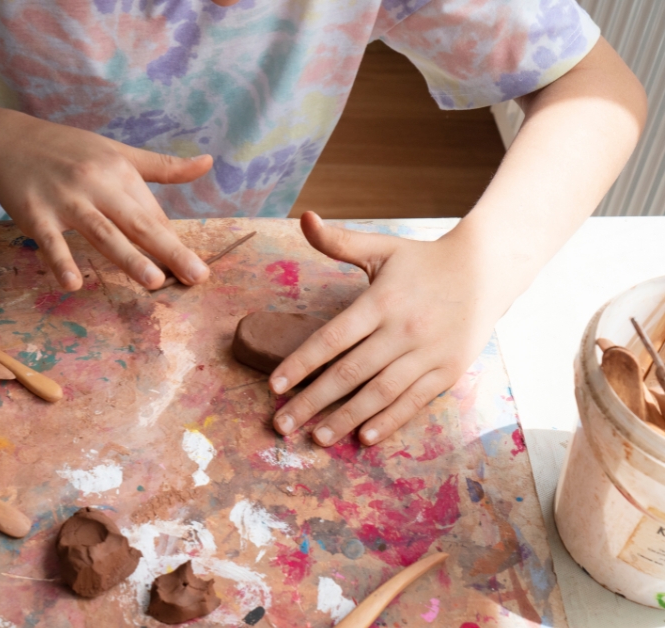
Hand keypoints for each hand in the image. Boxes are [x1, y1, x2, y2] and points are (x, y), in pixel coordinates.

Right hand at [0, 113, 211, 290]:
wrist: (8, 142)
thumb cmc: (68, 150)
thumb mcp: (117, 152)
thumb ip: (162, 166)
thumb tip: (209, 163)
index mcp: (120, 172)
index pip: (152, 214)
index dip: (173, 242)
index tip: (196, 270)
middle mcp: (96, 184)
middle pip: (137, 222)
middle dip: (168, 250)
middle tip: (196, 276)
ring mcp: (65, 200)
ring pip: (102, 232)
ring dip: (128, 257)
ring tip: (154, 281)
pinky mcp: (35, 214)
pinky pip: (51, 241)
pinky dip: (61, 261)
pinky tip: (73, 284)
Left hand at [269, 212, 507, 446]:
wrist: (488, 269)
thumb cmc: (423, 260)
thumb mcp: (382, 247)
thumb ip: (339, 241)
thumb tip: (305, 218)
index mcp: (380, 301)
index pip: (331, 338)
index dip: (301, 363)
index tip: (274, 386)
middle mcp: (403, 330)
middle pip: (349, 372)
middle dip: (312, 401)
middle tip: (283, 424)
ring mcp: (428, 353)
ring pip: (379, 392)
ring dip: (346, 418)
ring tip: (318, 438)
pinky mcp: (448, 370)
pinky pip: (413, 400)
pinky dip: (389, 420)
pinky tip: (364, 437)